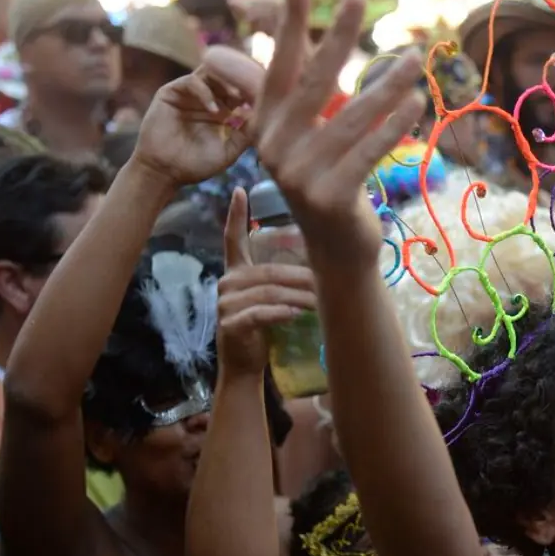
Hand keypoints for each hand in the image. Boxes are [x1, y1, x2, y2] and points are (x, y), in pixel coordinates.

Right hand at [131, 47, 255, 187]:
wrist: (165, 172)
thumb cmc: (196, 164)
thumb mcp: (229, 150)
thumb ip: (246, 134)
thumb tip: (265, 115)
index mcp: (224, 109)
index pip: (242, 89)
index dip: (254, 90)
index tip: (269, 96)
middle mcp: (208, 97)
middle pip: (228, 76)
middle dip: (242, 82)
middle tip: (254, 91)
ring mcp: (190, 93)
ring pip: (211, 72)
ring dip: (226, 83)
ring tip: (237, 98)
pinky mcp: (171, 92)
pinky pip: (191, 82)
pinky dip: (205, 92)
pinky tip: (213, 110)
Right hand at [216, 188, 318, 375]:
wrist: (245, 364)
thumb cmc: (263, 327)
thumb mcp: (272, 297)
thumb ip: (282, 278)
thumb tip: (320, 259)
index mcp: (236, 272)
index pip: (232, 239)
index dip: (235, 215)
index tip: (240, 191)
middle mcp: (227, 283)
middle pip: (269, 272)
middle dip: (301, 278)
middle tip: (329, 282)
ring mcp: (225, 304)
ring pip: (269, 293)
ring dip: (298, 298)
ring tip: (321, 302)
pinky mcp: (230, 324)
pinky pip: (260, 313)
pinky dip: (280, 313)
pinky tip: (296, 315)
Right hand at [251, 0, 424, 261]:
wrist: (336, 248)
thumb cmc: (327, 179)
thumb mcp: (307, 135)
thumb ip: (303, 92)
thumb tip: (296, 40)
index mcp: (264, 124)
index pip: (279, 64)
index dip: (287, 21)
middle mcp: (274, 146)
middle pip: (312, 82)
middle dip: (336, 37)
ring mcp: (298, 174)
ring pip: (350, 117)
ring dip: (387, 85)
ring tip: (414, 59)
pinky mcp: (328, 196)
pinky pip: (368, 150)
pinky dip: (393, 124)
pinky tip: (415, 101)